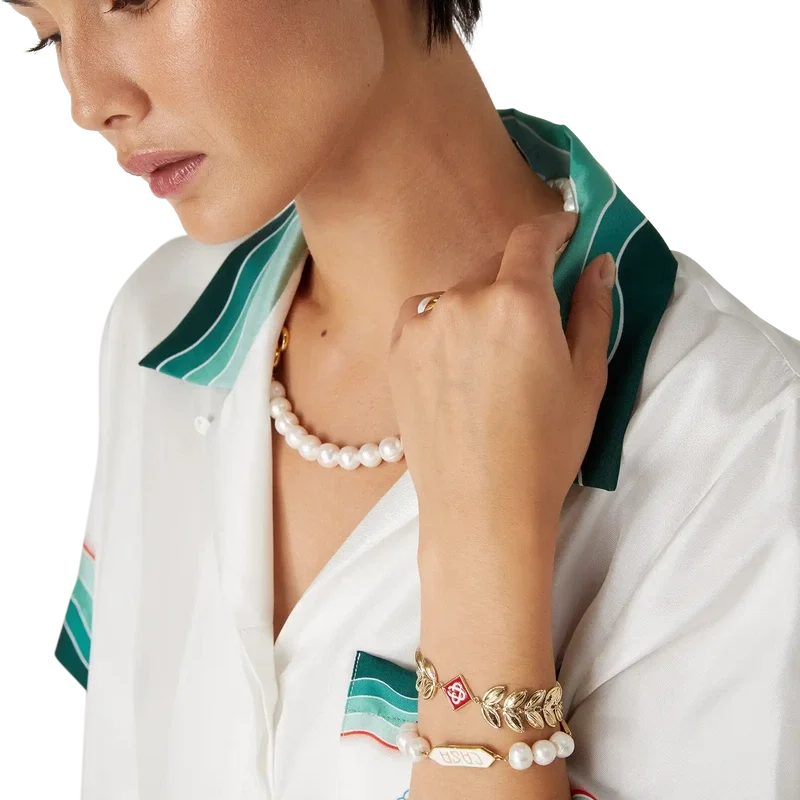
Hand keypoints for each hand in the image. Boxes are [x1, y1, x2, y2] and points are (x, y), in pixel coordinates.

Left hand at [387, 212, 615, 542]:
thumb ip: (593, 309)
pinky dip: (445, 321)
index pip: (532, 237)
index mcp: (518, 301)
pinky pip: (425, 314)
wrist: (480, 505)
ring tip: (496, 352)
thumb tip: (598, 263)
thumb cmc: (546, 449)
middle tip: (537, 312)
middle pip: (496, 264)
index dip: (554, 228)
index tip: (566, 232)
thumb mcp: (588, 378)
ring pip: (460, 291)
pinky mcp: (397, 349)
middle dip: (520, 276)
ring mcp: (423, 324)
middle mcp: (464, 300)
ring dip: (481, 302)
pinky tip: (459, 360)